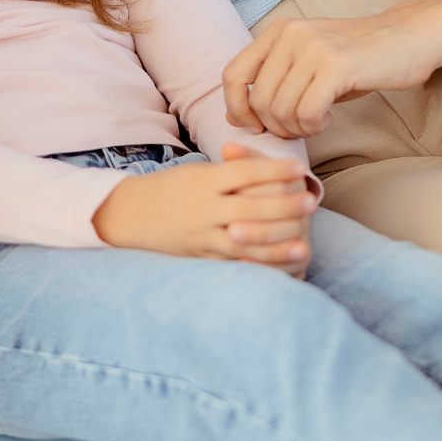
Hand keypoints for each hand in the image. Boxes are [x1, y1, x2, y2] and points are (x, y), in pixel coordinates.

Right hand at [91, 144, 315, 272]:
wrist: (129, 215)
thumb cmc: (171, 188)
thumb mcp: (198, 172)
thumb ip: (231, 171)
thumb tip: (271, 169)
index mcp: (204, 181)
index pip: (246, 173)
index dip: (275, 171)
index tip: (300, 169)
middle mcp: (203, 208)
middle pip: (250, 207)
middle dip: (284, 206)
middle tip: (312, 202)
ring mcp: (201, 235)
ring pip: (244, 241)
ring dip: (277, 244)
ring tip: (305, 244)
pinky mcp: (200, 257)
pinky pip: (232, 264)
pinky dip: (256, 268)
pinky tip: (277, 271)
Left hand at [223, 5, 441, 139]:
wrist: (408, 38)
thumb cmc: (358, 58)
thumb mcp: (308, 63)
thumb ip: (273, 83)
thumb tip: (234, 117)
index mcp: (278, 30)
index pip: (233, 75)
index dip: (237, 108)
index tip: (257, 125)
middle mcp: (290, 34)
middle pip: (258, 100)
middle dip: (275, 126)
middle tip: (301, 127)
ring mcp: (313, 48)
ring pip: (281, 110)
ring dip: (298, 128)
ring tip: (317, 122)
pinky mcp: (336, 66)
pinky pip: (307, 113)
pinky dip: (315, 126)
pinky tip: (329, 119)